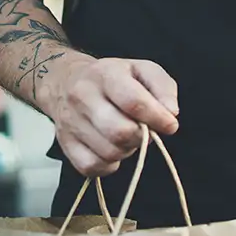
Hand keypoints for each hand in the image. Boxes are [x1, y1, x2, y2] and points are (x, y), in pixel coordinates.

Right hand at [33, 52, 179, 176]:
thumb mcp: (144, 69)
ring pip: (108, 152)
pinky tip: (113, 149)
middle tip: (146, 131)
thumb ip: (163, 88)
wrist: (66, 82)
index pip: (133, 101)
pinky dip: (109, 164)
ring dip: (127, 150)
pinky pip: (91, 166)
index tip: (171, 125)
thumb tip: (171, 114)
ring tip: (128, 136)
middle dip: (142, 137)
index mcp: (106, 74)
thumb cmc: (114, 77)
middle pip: (119, 131)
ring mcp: (70, 122)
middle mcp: (83, 97)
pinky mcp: (64, 143)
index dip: (157, 118)